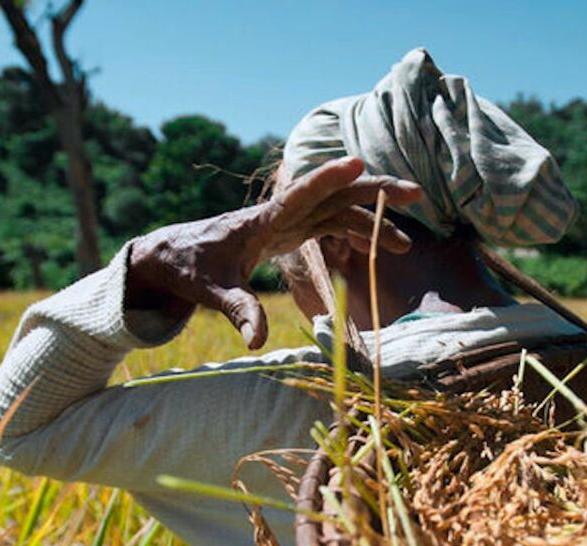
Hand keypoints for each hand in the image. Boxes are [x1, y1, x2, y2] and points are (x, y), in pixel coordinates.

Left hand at [124, 157, 421, 348]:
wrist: (171, 254)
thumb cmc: (188, 268)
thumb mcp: (211, 292)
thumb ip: (238, 311)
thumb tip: (255, 342)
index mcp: (262, 221)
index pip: (302, 195)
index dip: (329, 179)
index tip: (357, 162)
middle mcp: (280, 214)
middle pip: (335, 195)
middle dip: (374, 192)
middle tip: (415, 192)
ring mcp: (287, 221)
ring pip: (339, 211)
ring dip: (372, 222)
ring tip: (405, 246)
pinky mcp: (289, 231)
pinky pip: (330, 224)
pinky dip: (355, 232)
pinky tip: (376, 246)